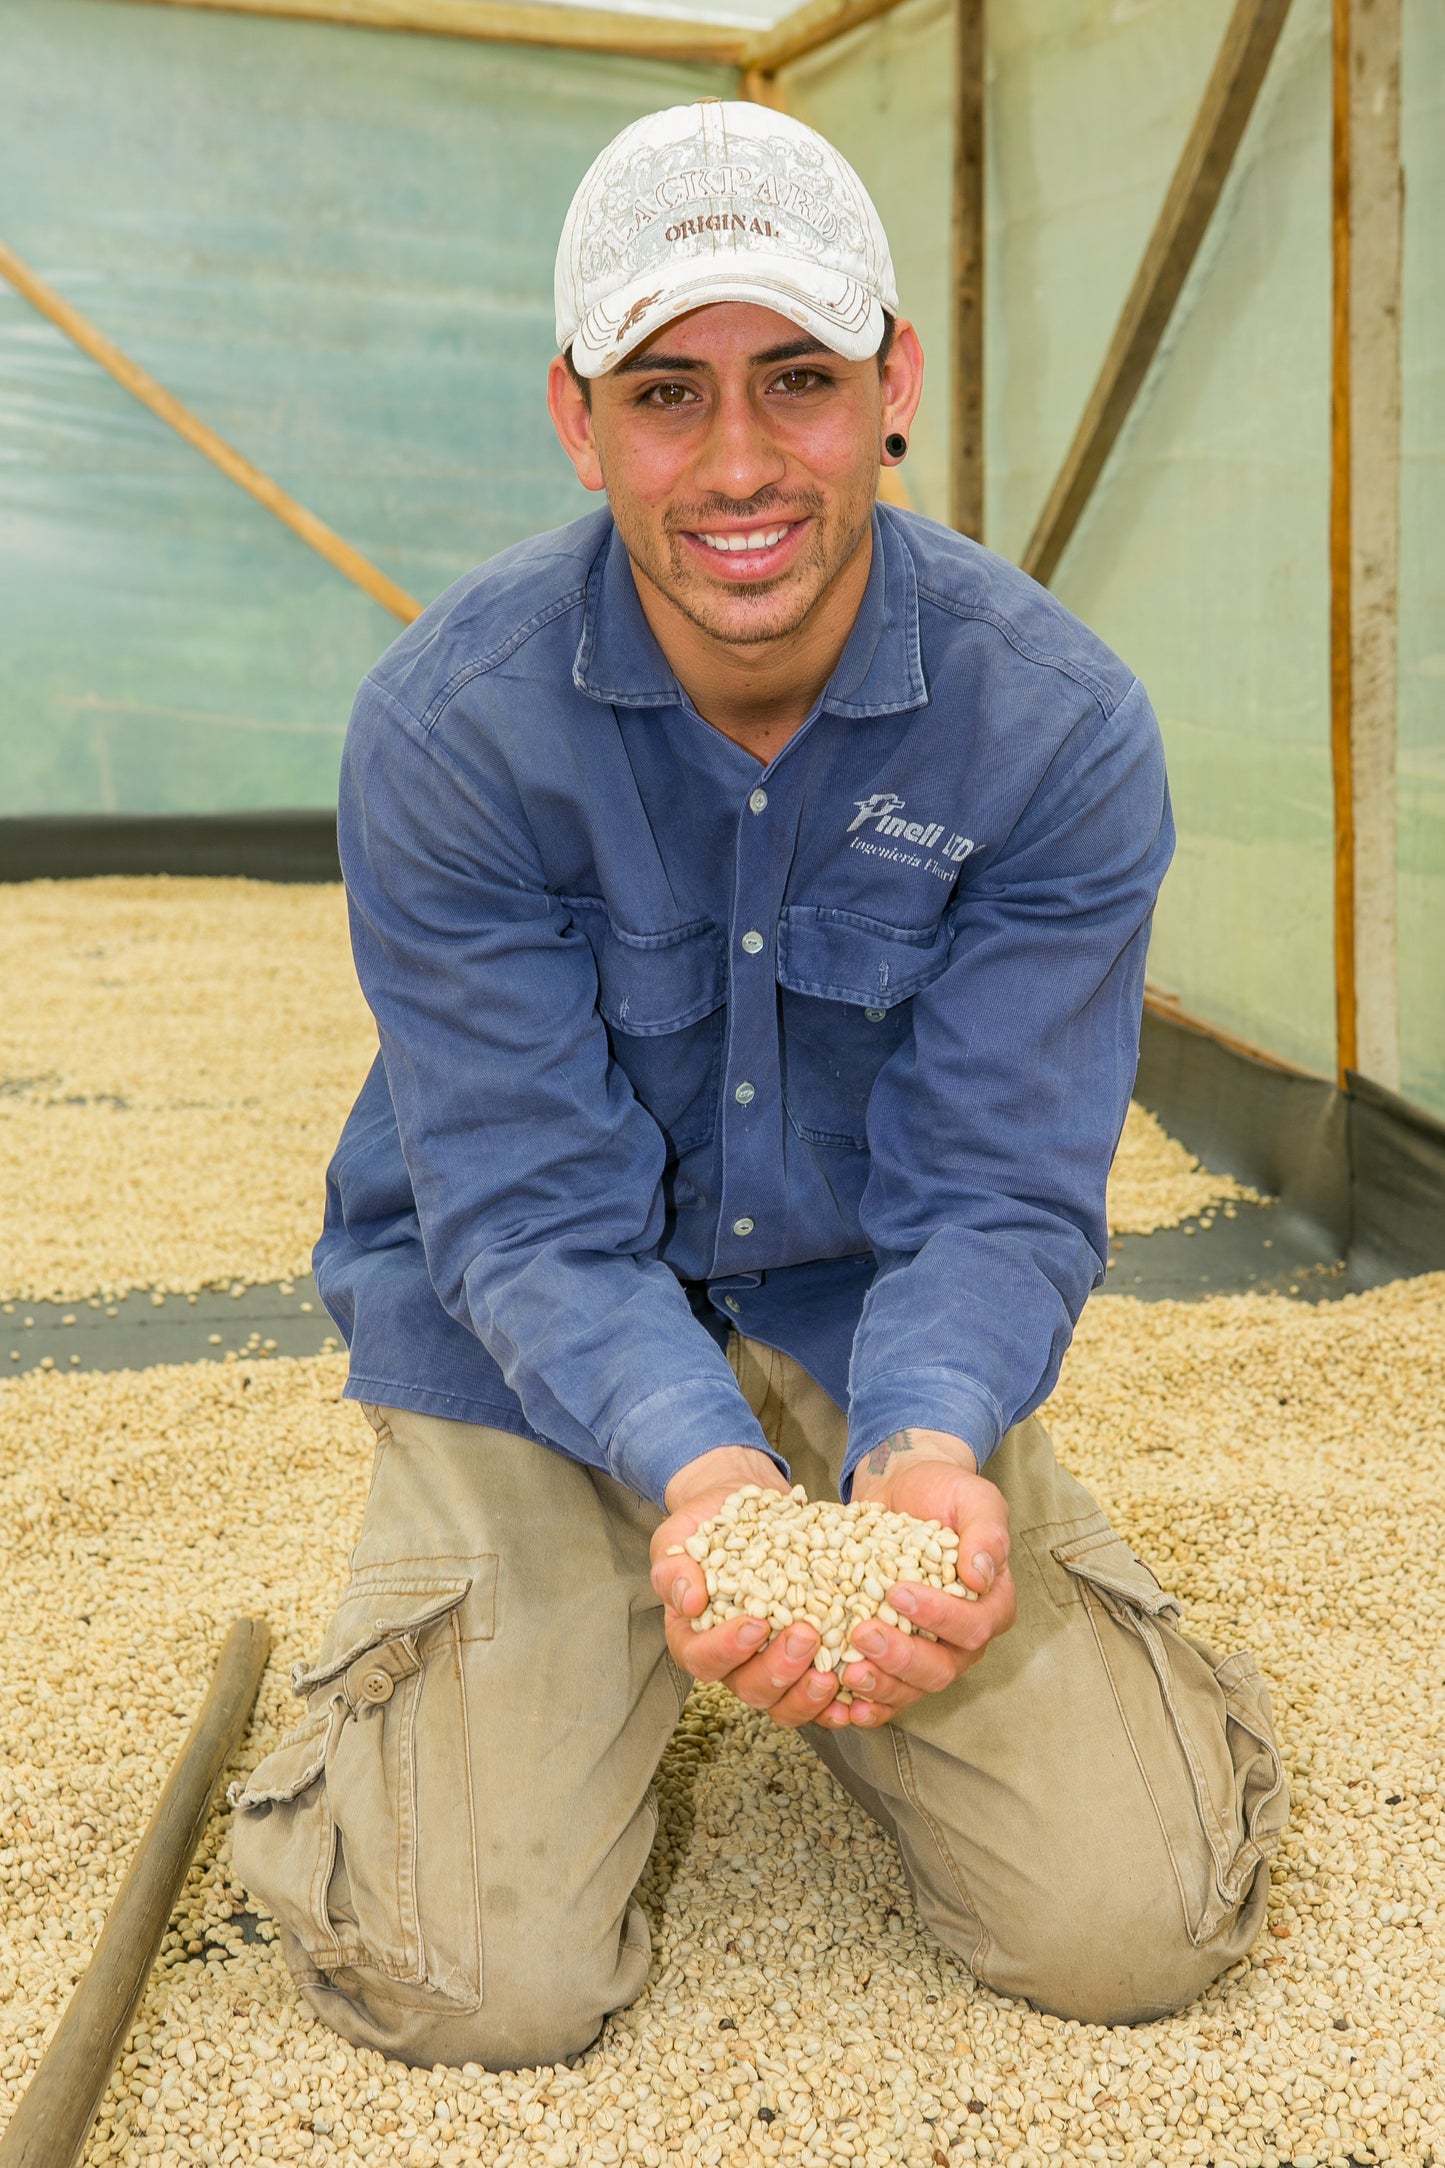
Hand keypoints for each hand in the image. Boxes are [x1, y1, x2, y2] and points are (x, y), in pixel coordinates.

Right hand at [650, 1447, 842, 1729]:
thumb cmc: (704, 1526)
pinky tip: (854, 1690)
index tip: (755, 1624)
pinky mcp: (806, 1662)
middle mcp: (733, 1663)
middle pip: (750, 1688)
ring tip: (831, 1672)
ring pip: (786, 1702)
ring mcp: (771, 1665)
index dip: (728, 1649)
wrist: (743, 1510)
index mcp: (694, 1640)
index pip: (703, 1659)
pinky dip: (837, 1701)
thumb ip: (674, 1569)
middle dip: (779, 1669)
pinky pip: (819, 1695)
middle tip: (806, 1635)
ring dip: (808, 1694)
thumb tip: (687, 1602)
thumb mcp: (678, 1539)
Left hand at [824, 1429, 1013, 1728]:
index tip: (898, 1591)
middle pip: (941, 1670)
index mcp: (991, 1605)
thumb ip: (985, 1533)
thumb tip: (981, 1576)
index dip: (938, 1617)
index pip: (973, 1627)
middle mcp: (963, 1640)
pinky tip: (840, 1704)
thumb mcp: (973, 1497)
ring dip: (879, 1685)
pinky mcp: (893, 1658)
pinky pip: (884, 1695)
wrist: (903, 1488)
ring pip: (911, 1689)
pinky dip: (863, 1703)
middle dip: (902, 1657)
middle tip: (863, 1633)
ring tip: (847, 1670)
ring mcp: (927, 1653)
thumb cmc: (943, 1492)